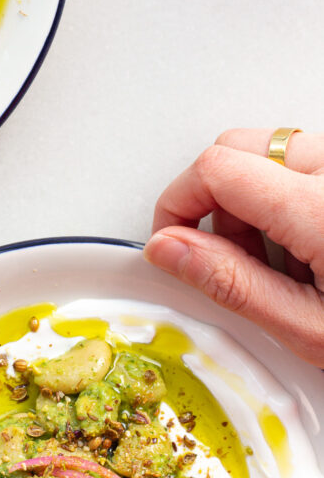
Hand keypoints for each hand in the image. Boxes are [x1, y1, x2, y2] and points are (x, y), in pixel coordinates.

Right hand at [144, 128, 323, 366]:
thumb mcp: (314, 329)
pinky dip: (285, 198)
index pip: (215, 168)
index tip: (171, 246)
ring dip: (251, 201)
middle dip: (211, 202)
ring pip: (268, 152)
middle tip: (222, 259)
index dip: (176, 205)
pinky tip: (305, 247)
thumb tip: (169, 250)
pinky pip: (302, 162)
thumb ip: (234, 284)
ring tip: (276, 263)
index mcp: (321, 207)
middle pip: (235, 148)